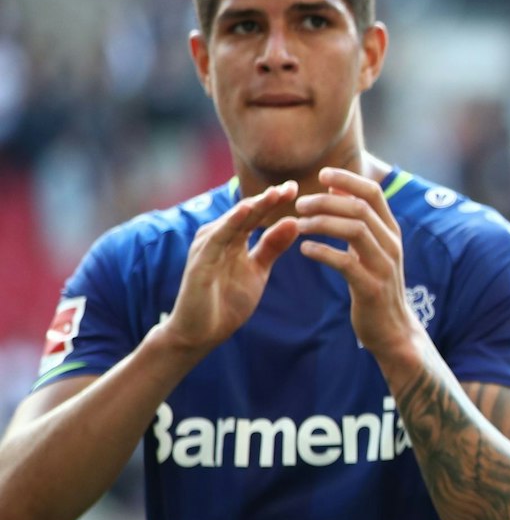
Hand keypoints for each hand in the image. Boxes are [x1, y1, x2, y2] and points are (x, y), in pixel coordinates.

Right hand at [158, 182, 300, 354]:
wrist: (201, 333)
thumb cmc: (227, 300)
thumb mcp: (258, 270)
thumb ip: (272, 247)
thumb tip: (294, 222)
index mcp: (232, 238)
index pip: (257, 214)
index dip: (276, 201)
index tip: (298, 188)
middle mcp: (218, 237)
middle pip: (247, 213)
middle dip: (269, 199)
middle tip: (293, 186)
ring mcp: (207, 247)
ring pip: (233, 221)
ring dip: (254, 206)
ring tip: (275, 193)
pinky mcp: (200, 260)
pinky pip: (217, 238)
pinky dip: (231, 223)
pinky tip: (246, 211)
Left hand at [295, 168, 423, 362]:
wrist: (393, 329)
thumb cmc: (375, 285)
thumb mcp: (371, 248)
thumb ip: (357, 220)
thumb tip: (333, 188)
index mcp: (391, 231)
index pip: (373, 192)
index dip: (347, 179)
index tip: (321, 174)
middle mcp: (391, 244)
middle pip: (359, 208)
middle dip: (325, 202)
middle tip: (299, 205)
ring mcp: (384, 266)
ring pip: (354, 230)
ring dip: (321, 223)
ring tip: (297, 225)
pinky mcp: (371, 287)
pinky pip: (345, 263)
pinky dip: (322, 252)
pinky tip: (305, 249)